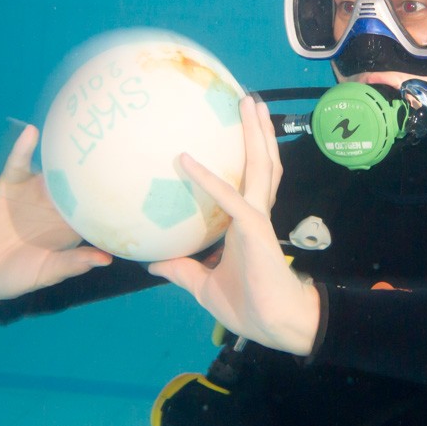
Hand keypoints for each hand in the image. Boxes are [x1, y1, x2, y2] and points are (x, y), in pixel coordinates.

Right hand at [0, 125, 111, 300]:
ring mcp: (34, 192)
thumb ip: (73, 263)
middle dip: (98, 165)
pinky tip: (31, 132)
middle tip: (121, 143)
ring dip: (64, 152)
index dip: (116, 195)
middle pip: (80, 180)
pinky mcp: (10, 185)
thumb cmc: (19, 275)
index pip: (98, 205)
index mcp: (73, 223)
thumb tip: (106, 260)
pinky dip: (23, 148)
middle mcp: (57, 203)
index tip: (137, 182)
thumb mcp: (47, 272)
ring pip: (53, 168)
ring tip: (82, 131)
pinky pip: (17, 164)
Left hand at [148, 97, 319, 355]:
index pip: (249, 180)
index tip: (233, 129)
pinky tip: (187, 161)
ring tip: (250, 105)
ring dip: (255, 135)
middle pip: (261, 162)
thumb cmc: (246, 306)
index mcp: (247, 222)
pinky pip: (229, 198)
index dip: (247, 153)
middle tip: (248, 100)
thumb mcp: (203, 285)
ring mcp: (257, 217)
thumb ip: (182, 270)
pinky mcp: (253, 228)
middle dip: (257, 131)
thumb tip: (153, 263)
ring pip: (260, 166)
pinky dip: (208, 179)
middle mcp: (255, 212)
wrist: (273, 325)